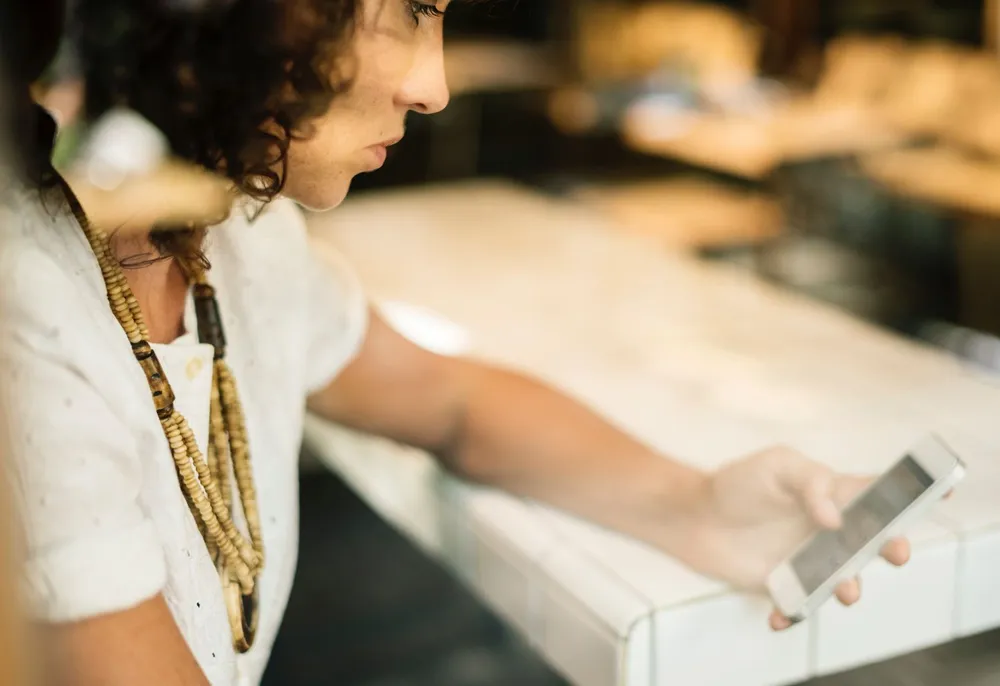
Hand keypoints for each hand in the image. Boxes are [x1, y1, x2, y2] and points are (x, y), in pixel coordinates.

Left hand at [668, 445, 910, 630]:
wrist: (692, 517)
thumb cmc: (736, 484)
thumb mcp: (776, 466)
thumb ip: (811, 484)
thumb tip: (835, 519)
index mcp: (833, 494)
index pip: (879, 493)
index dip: (911, 494)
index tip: (940, 492)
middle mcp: (829, 530)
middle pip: (874, 542)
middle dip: (893, 549)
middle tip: (895, 552)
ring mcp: (810, 559)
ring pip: (845, 580)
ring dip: (851, 588)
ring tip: (844, 590)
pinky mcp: (786, 584)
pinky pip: (802, 605)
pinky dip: (796, 613)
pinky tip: (783, 613)